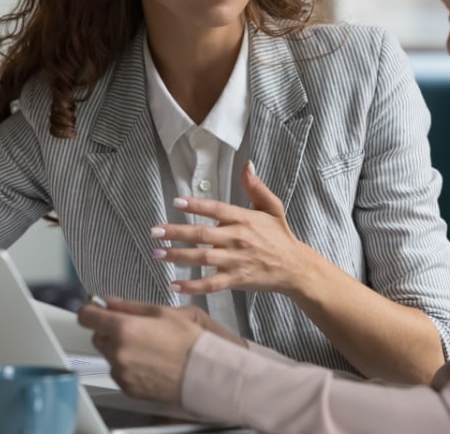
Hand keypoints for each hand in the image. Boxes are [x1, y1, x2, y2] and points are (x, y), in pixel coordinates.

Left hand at [77, 297, 210, 403]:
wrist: (201, 372)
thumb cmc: (187, 340)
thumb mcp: (161, 312)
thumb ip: (129, 306)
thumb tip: (109, 302)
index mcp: (123, 328)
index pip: (87, 317)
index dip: (91, 310)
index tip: (96, 310)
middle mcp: (117, 352)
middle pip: (98, 336)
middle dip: (110, 330)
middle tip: (134, 329)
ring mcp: (121, 372)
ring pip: (109, 355)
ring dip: (119, 349)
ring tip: (147, 348)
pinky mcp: (128, 388)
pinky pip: (119, 373)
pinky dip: (128, 367)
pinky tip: (149, 363)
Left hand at [151, 162, 314, 296]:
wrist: (295, 268)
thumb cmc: (281, 237)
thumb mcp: (273, 208)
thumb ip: (256, 187)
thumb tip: (247, 164)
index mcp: (245, 219)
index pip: (216, 209)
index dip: (196, 205)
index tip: (176, 202)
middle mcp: (238, 239)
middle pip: (203, 234)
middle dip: (176, 233)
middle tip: (154, 232)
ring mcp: (236, 261)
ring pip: (202, 258)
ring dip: (178, 256)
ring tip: (157, 254)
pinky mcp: (236, 279)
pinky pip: (211, 283)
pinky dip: (192, 285)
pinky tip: (174, 284)